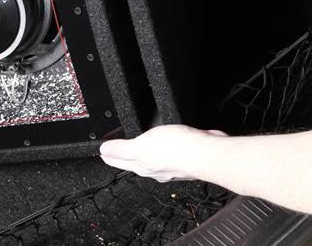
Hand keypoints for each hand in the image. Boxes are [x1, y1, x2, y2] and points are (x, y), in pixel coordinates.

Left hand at [99, 124, 227, 182]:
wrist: (209, 154)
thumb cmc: (179, 151)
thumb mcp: (142, 146)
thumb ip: (122, 148)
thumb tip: (104, 150)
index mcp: (143, 166)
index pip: (119, 162)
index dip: (109, 156)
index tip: (102, 153)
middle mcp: (156, 169)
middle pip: (134, 162)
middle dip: (124, 157)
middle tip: (115, 152)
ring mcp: (171, 165)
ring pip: (152, 159)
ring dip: (143, 153)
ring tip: (137, 148)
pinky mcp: (184, 158)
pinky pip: (167, 153)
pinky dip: (162, 148)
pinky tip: (165, 143)